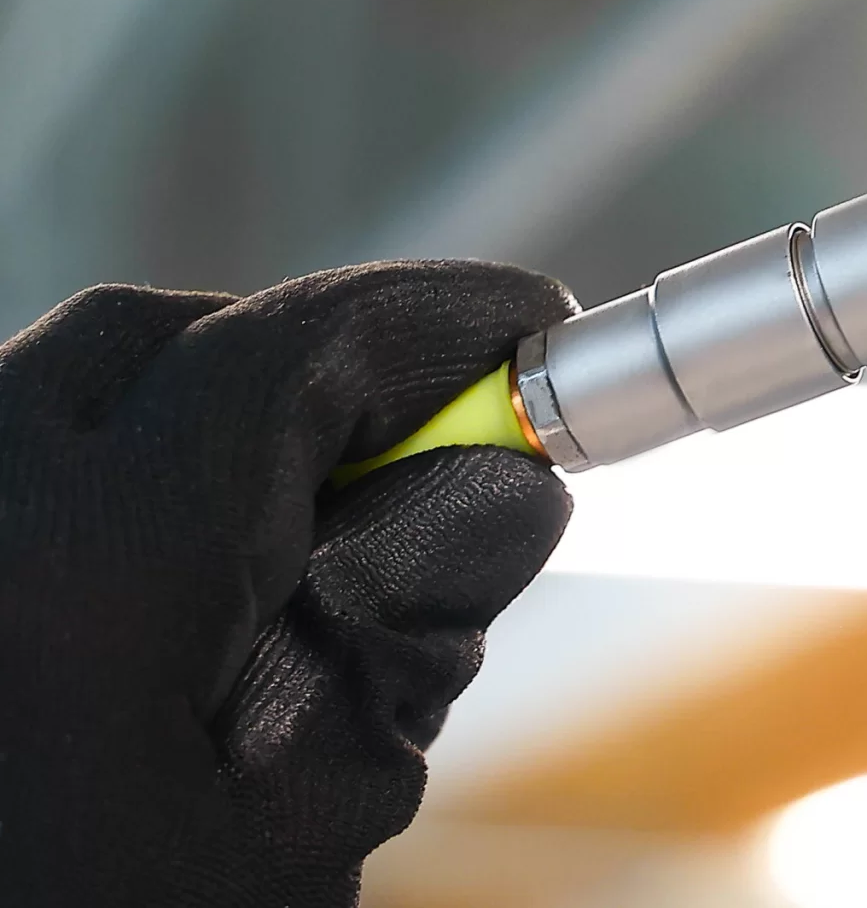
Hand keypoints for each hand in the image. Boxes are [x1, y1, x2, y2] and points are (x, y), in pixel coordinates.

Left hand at [0, 261, 574, 907]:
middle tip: (426, 437)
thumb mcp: (304, 825)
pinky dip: (96, 495)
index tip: (531, 332)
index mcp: (78, 581)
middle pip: (147, 345)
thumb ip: (410, 626)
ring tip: (286, 548)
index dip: (430, 323)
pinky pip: (1, 488)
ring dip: (190, 430)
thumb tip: (496, 479)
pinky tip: (164, 606)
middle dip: (303, 367)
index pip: (282, 355)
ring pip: (51, 403)